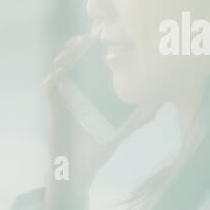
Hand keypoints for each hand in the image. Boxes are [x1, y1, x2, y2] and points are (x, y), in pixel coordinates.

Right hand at [43, 34, 159, 196]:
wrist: (78, 172)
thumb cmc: (97, 151)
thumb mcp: (121, 130)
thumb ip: (138, 117)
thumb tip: (159, 105)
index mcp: (89, 93)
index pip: (88, 63)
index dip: (91, 48)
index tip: (100, 37)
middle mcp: (74, 92)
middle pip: (72, 60)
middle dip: (77, 46)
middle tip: (85, 40)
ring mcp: (62, 99)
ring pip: (59, 69)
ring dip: (65, 57)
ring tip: (74, 51)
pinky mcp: (53, 109)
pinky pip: (50, 87)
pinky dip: (55, 77)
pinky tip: (63, 73)